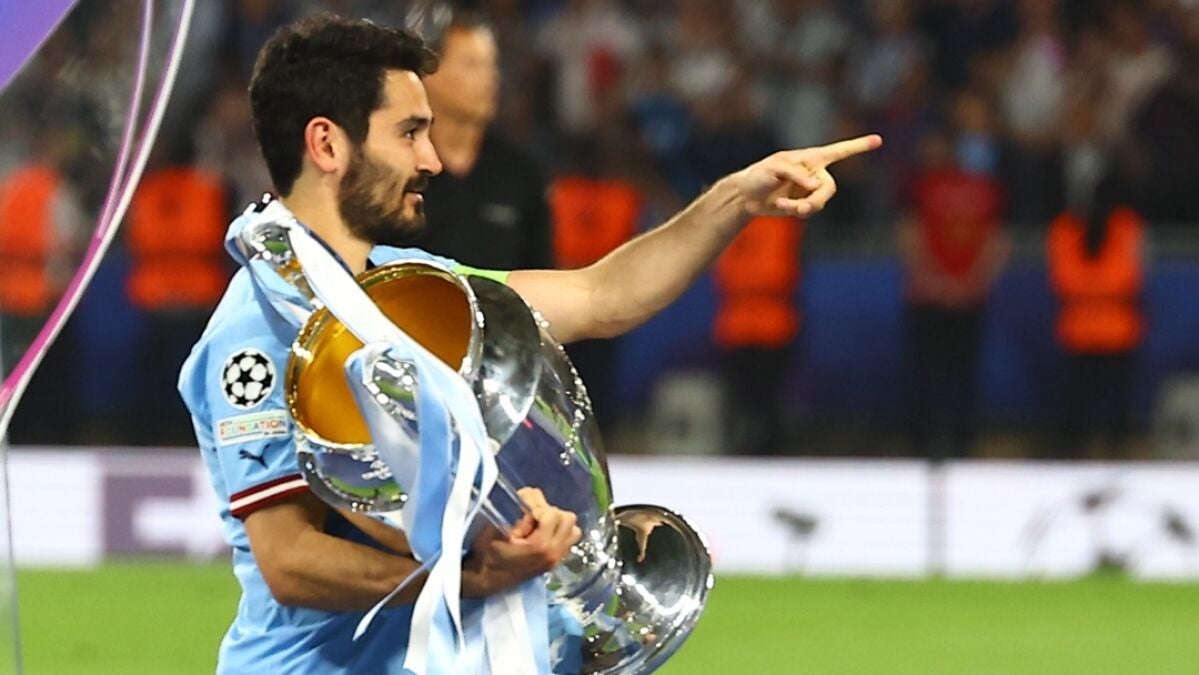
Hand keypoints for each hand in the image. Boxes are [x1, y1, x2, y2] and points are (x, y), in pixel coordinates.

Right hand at [462, 487, 581, 596]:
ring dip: (559, 523)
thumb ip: (517, 511)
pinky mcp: (555, 562)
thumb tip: (531, 495)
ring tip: (541, 525)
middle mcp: (554, 553)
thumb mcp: (497, 528)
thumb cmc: (488, 553)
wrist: (486, 579)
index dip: (538, 508)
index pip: (553, 513)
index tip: (524, 514)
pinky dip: (559, 534)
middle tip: (533, 518)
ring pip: (573, 530)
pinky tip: (542, 535)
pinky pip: (568, 541)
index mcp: (540, 545)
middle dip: (551, 513)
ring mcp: (556, 559)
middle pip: (569, 519)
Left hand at [733, 134, 882, 216]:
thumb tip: (816, 185)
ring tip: (784, 205)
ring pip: (820, 202)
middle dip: (817, 199)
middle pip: (829, 188)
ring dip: (803, 207)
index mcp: (810, 158)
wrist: (746, 196)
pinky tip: (782, 206)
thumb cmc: (758, 175)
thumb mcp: (774, 168)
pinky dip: (796, 211)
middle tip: (803, 208)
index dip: (858, 146)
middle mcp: (814, 173)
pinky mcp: (803, 204)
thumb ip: (796, 173)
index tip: (879, 140)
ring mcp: (809, 190)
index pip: (839, 151)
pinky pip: (809, 211)